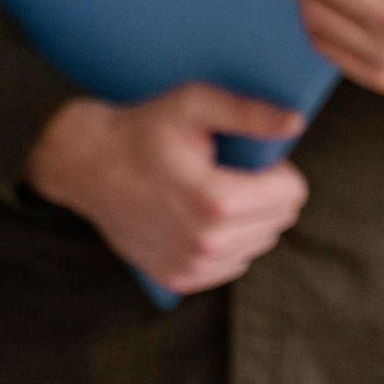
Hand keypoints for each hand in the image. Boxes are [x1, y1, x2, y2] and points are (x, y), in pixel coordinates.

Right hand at [25, 85, 307, 292]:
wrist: (87, 164)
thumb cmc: (145, 129)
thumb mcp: (196, 104)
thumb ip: (250, 114)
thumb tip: (295, 123)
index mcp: (215, 201)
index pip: (292, 194)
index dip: (278, 169)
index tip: (251, 156)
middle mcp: (205, 242)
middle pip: (280, 219)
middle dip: (267, 192)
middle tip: (230, 171)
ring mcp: (191, 266)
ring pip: (261, 242)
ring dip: (251, 217)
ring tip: (214, 191)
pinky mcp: (179, 279)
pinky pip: (236, 261)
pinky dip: (231, 239)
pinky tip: (204, 217)